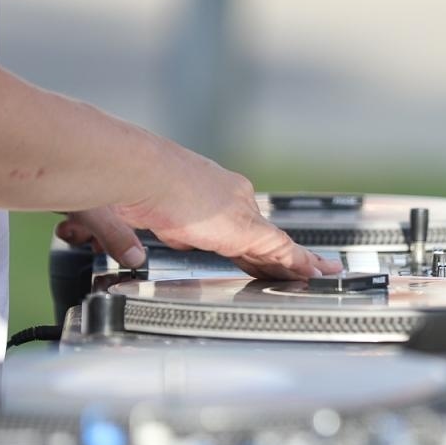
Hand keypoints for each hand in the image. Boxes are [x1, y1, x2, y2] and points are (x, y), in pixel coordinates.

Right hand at [61, 147, 339, 280]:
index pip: (230, 218)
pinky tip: (317, 273)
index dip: (242, 238)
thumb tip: (139, 254)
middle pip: (258, 231)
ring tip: (322, 272)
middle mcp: (226, 195)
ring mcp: (238, 210)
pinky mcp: (245, 228)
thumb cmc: (123, 182)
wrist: (136, 171)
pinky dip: (300, 263)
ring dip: (298, 259)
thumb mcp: (128, 211)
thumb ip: (135, 234)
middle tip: (298, 267)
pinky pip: (281, 250)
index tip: (249, 251)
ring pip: (276, 241)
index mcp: (200, 189)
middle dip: (276, 251)